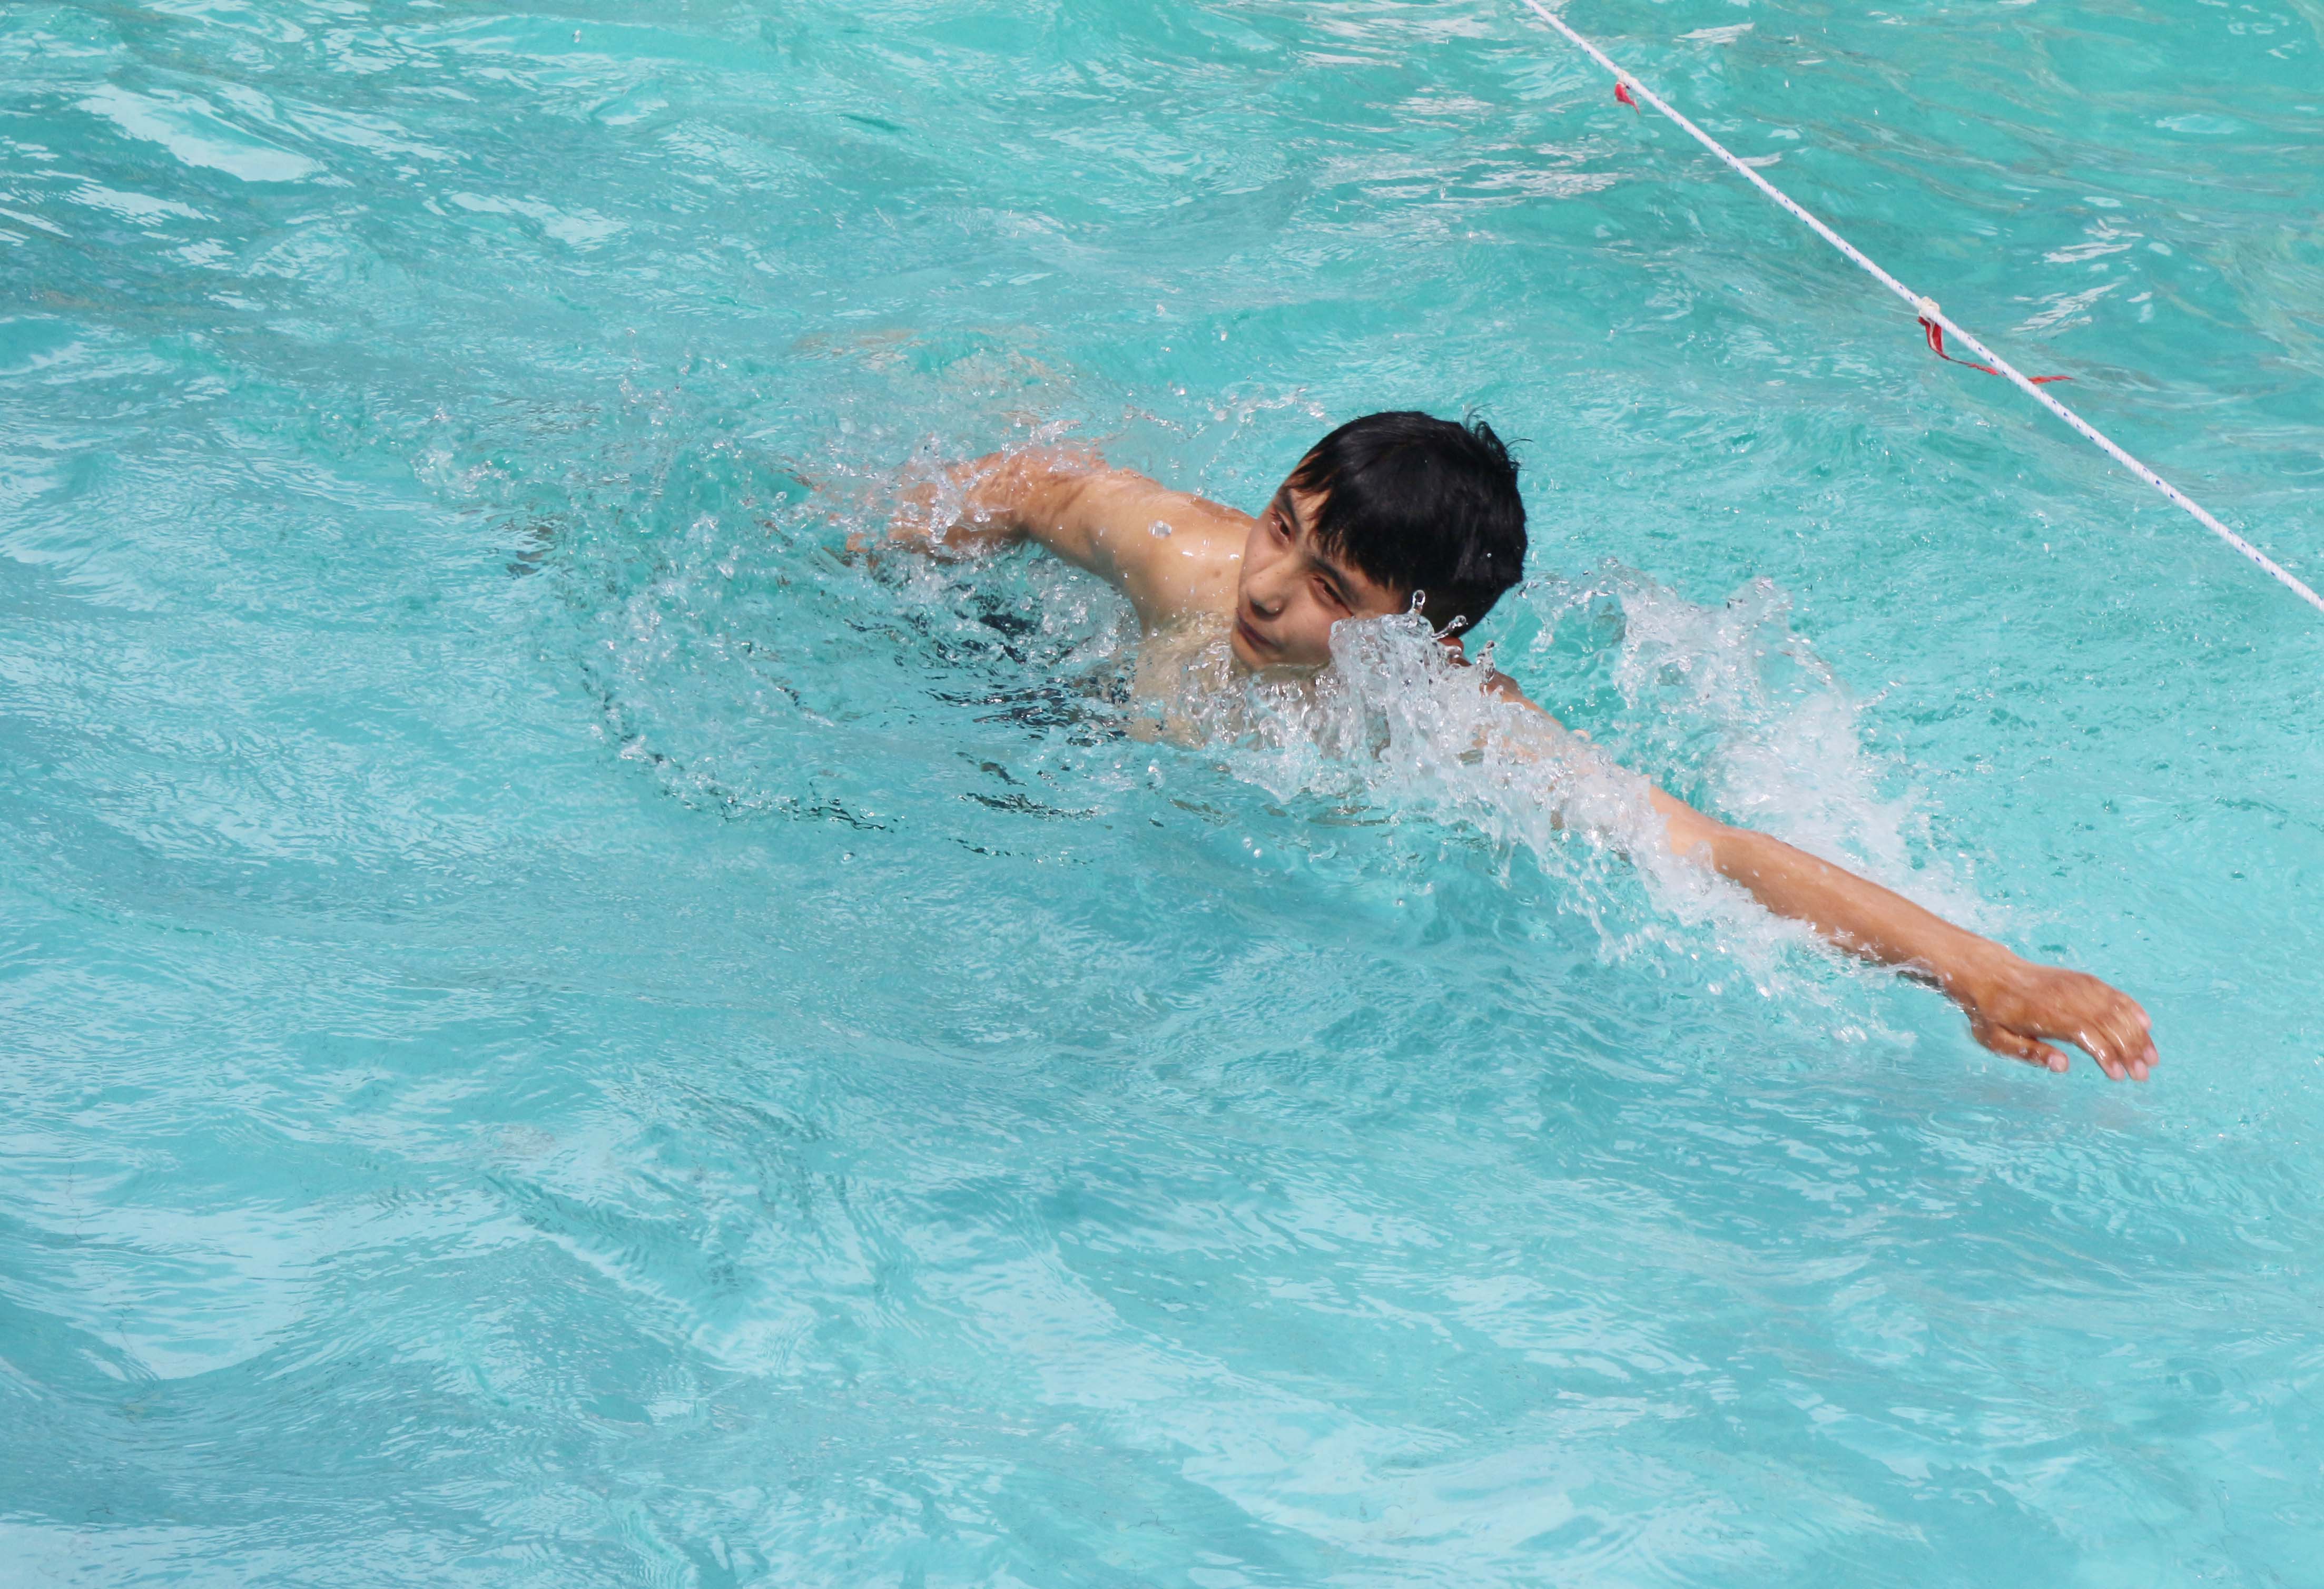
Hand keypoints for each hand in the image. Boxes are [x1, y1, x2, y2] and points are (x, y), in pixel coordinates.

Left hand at [1956, 955, 2156, 1080]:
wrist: (1988, 972)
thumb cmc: (1990, 1012)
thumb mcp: (1997, 1039)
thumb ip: (2030, 1052)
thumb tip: (2063, 1066)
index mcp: (2043, 1014)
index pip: (2085, 1033)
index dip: (2106, 1054)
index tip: (2118, 1076)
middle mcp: (2064, 997)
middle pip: (2107, 1022)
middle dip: (2129, 1049)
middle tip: (2142, 1075)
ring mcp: (2074, 985)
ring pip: (2115, 1008)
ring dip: (2136, 1033)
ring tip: (2151, 1058)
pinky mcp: (2080, 980)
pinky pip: (2111, 993)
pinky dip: (2130, 1007)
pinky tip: (2145, 1024)